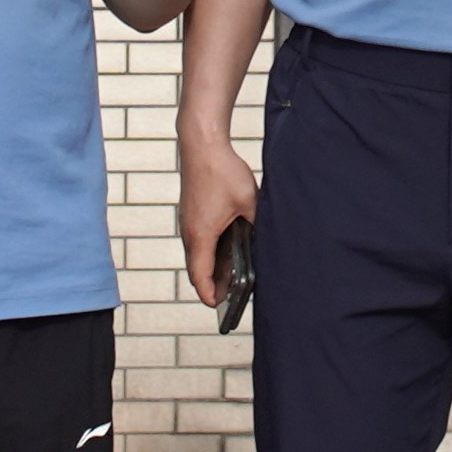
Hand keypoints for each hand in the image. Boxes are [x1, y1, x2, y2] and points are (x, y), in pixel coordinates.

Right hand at [172, 127, 254, 294]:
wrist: (202, 146)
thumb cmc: (222, 171)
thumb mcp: (249, 201)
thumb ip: (256, 224)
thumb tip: (264, 240)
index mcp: (201, 234)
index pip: (200, 276)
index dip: (208, 294)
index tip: (218, 306)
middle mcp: (190, 232)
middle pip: (197, 268)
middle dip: (211, 284)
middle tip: (230, 296)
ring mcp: (188, 222)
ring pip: (197, 254)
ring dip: (210, 267)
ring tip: (231, 275)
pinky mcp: (190, 214)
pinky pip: (198, 240)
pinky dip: (209, 251)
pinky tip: (227, 248)